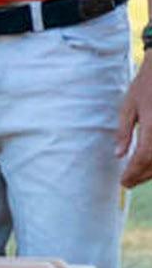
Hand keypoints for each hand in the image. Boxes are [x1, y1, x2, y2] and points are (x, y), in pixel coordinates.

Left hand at [116, 56, 151, 187]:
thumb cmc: (145, 85)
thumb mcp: (129, 105)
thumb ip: (124, 131)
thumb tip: (118, 155)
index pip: (142, 156)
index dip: (133, 172)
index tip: (123, 182)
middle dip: (142, 175)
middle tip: (128, 182)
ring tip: (138, 175)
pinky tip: (149, 163)